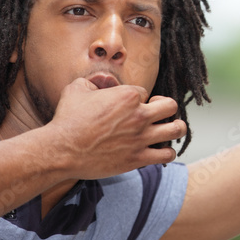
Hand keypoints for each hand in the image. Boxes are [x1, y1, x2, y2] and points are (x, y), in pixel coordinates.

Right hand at [47, 78, 185, 178]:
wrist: (62, 149)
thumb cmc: (67, 118)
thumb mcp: (77, 88)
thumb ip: (94, 81)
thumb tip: (102, 82)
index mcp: (129, 95)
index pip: (146, 93)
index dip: (138, 99)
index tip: (128, 108)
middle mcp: (139, 115)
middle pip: (171, 106)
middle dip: (165, 108)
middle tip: (155, 114)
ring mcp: (141, 138)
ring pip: (177, 129)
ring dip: (175, 128)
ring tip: (167, 130)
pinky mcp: (138, 158)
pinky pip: (167, 154)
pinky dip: (167, 152)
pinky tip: (158, 150)